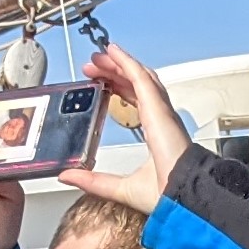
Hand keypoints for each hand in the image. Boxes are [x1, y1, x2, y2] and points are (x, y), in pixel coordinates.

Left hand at [59, 44, 190, 213]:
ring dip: (119, 64)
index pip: (138, 102)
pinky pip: (141, 77)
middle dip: (116, 72)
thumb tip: (68, 175)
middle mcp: (161, 119)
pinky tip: (113, 52)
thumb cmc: (166, 195)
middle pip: (137, 84)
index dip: (120, 89)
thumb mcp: (118, 186)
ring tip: (100, 56)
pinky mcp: (158, 107)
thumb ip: (92, 180)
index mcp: (156, 134)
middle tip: (94, 67)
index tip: (102, 84)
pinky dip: (127, 62)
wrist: (180, 196)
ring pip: (140, 76)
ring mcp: (161, 111)